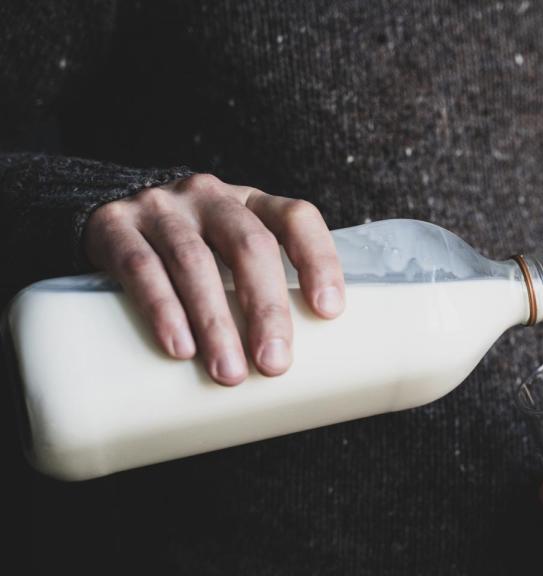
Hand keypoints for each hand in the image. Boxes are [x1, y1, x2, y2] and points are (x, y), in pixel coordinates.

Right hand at [83, 173, 344, 384]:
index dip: (318, 260)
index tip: (329, 312)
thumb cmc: (189, 253)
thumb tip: (295, 366)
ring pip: (194, 262)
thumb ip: (261, 288)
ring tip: (229, 371)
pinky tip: (180, 348)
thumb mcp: (229, 254)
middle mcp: (209, 197)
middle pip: (249, 245)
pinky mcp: (113, 226)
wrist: (104, 219)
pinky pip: (142, 268)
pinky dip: (163, 311)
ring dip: (215, 322)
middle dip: (267, 308)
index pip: (295, 218)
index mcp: (250, 202)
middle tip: (274, 362)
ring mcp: (160, 207)